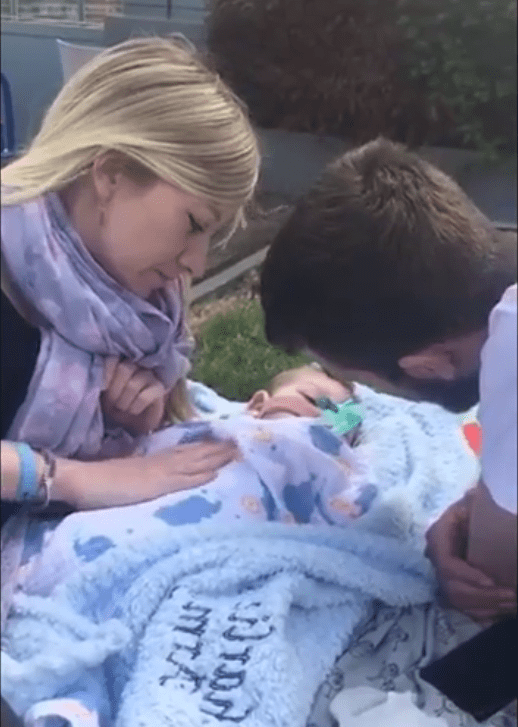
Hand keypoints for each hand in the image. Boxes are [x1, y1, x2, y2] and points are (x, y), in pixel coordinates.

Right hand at [64, 439, 239, 509]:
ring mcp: (160, 473)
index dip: (204, 448)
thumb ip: (143, 473)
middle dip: (217, 450)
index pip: (184, 452)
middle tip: (239, 445)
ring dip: (216, 458)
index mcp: (154, 460)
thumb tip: (150, 474)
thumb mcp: (128, 473)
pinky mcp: (156, 486)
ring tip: (235, 453)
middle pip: (194, 453)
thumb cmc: (102, 480)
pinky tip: (216, 473)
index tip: (222, 444)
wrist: (84, 480)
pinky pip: (182, 480)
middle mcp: (161, 463)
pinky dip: (200, 476)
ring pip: (194, 462)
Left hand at [101, 356, 167, 434]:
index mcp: (121, 364)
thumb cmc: (118, 407)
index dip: (106, 375)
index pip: (112, 360)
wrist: (135, 423)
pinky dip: (135, 407)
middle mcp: (137, 366)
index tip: (103, 390)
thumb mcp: (104, 396)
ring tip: (124, 409)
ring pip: (133, 384)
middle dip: (115, 391)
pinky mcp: (159, 388)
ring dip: (124, 401)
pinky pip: (144, 397)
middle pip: (124, 369)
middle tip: (113, 403)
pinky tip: (134, 411)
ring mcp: (150, 376)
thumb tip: (98, 383)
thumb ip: (102, 386)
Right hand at [425, 491, 516, 622]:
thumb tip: (476, 490)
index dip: (466, 575)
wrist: (478, 525)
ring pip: (458, 601)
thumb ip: (476, 499)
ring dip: (486, 606)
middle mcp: (436, 557)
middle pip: (452, 587)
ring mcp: (443, 574)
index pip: (445, 563)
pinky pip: (463, 608)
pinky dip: (483, 613)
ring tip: (512, 603)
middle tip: (512, 596)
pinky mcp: (453, 586)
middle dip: (483, 596)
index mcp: (438, 536)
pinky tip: (503, 611)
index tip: (491, 581)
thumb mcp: (475, 503)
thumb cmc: (476, 512)